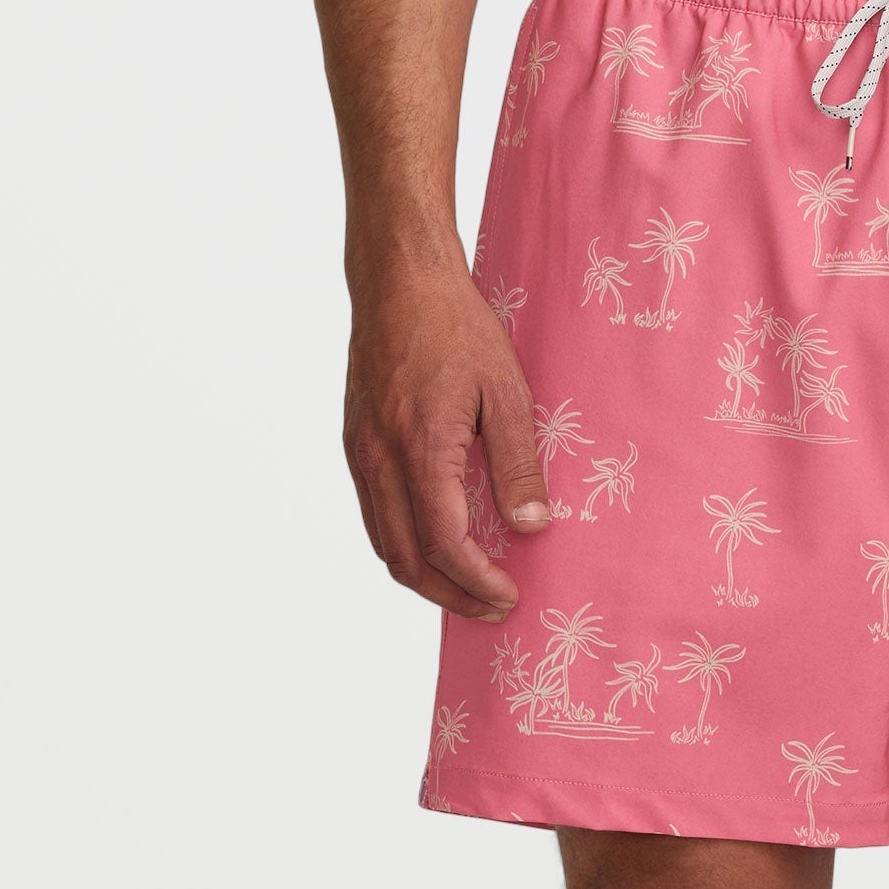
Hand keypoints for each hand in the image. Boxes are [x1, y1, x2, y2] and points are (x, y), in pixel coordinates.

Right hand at [342, 259, 548, 618]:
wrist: (398, 281)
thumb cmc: (457, 328)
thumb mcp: (506, 392)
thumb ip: (518, 463)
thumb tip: (532, 525)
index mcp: (420, 448)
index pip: (444, 542)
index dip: (475, 581)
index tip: (508, 596)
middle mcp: (379, 458)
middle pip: (406, 559)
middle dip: (450, 596)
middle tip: (493, 608)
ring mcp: (360, 454)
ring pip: (384, 544)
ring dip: (424, 578)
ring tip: (468, 589)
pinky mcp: (356, 445)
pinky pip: (375, 516)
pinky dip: (404, 547)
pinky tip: (437, 547)